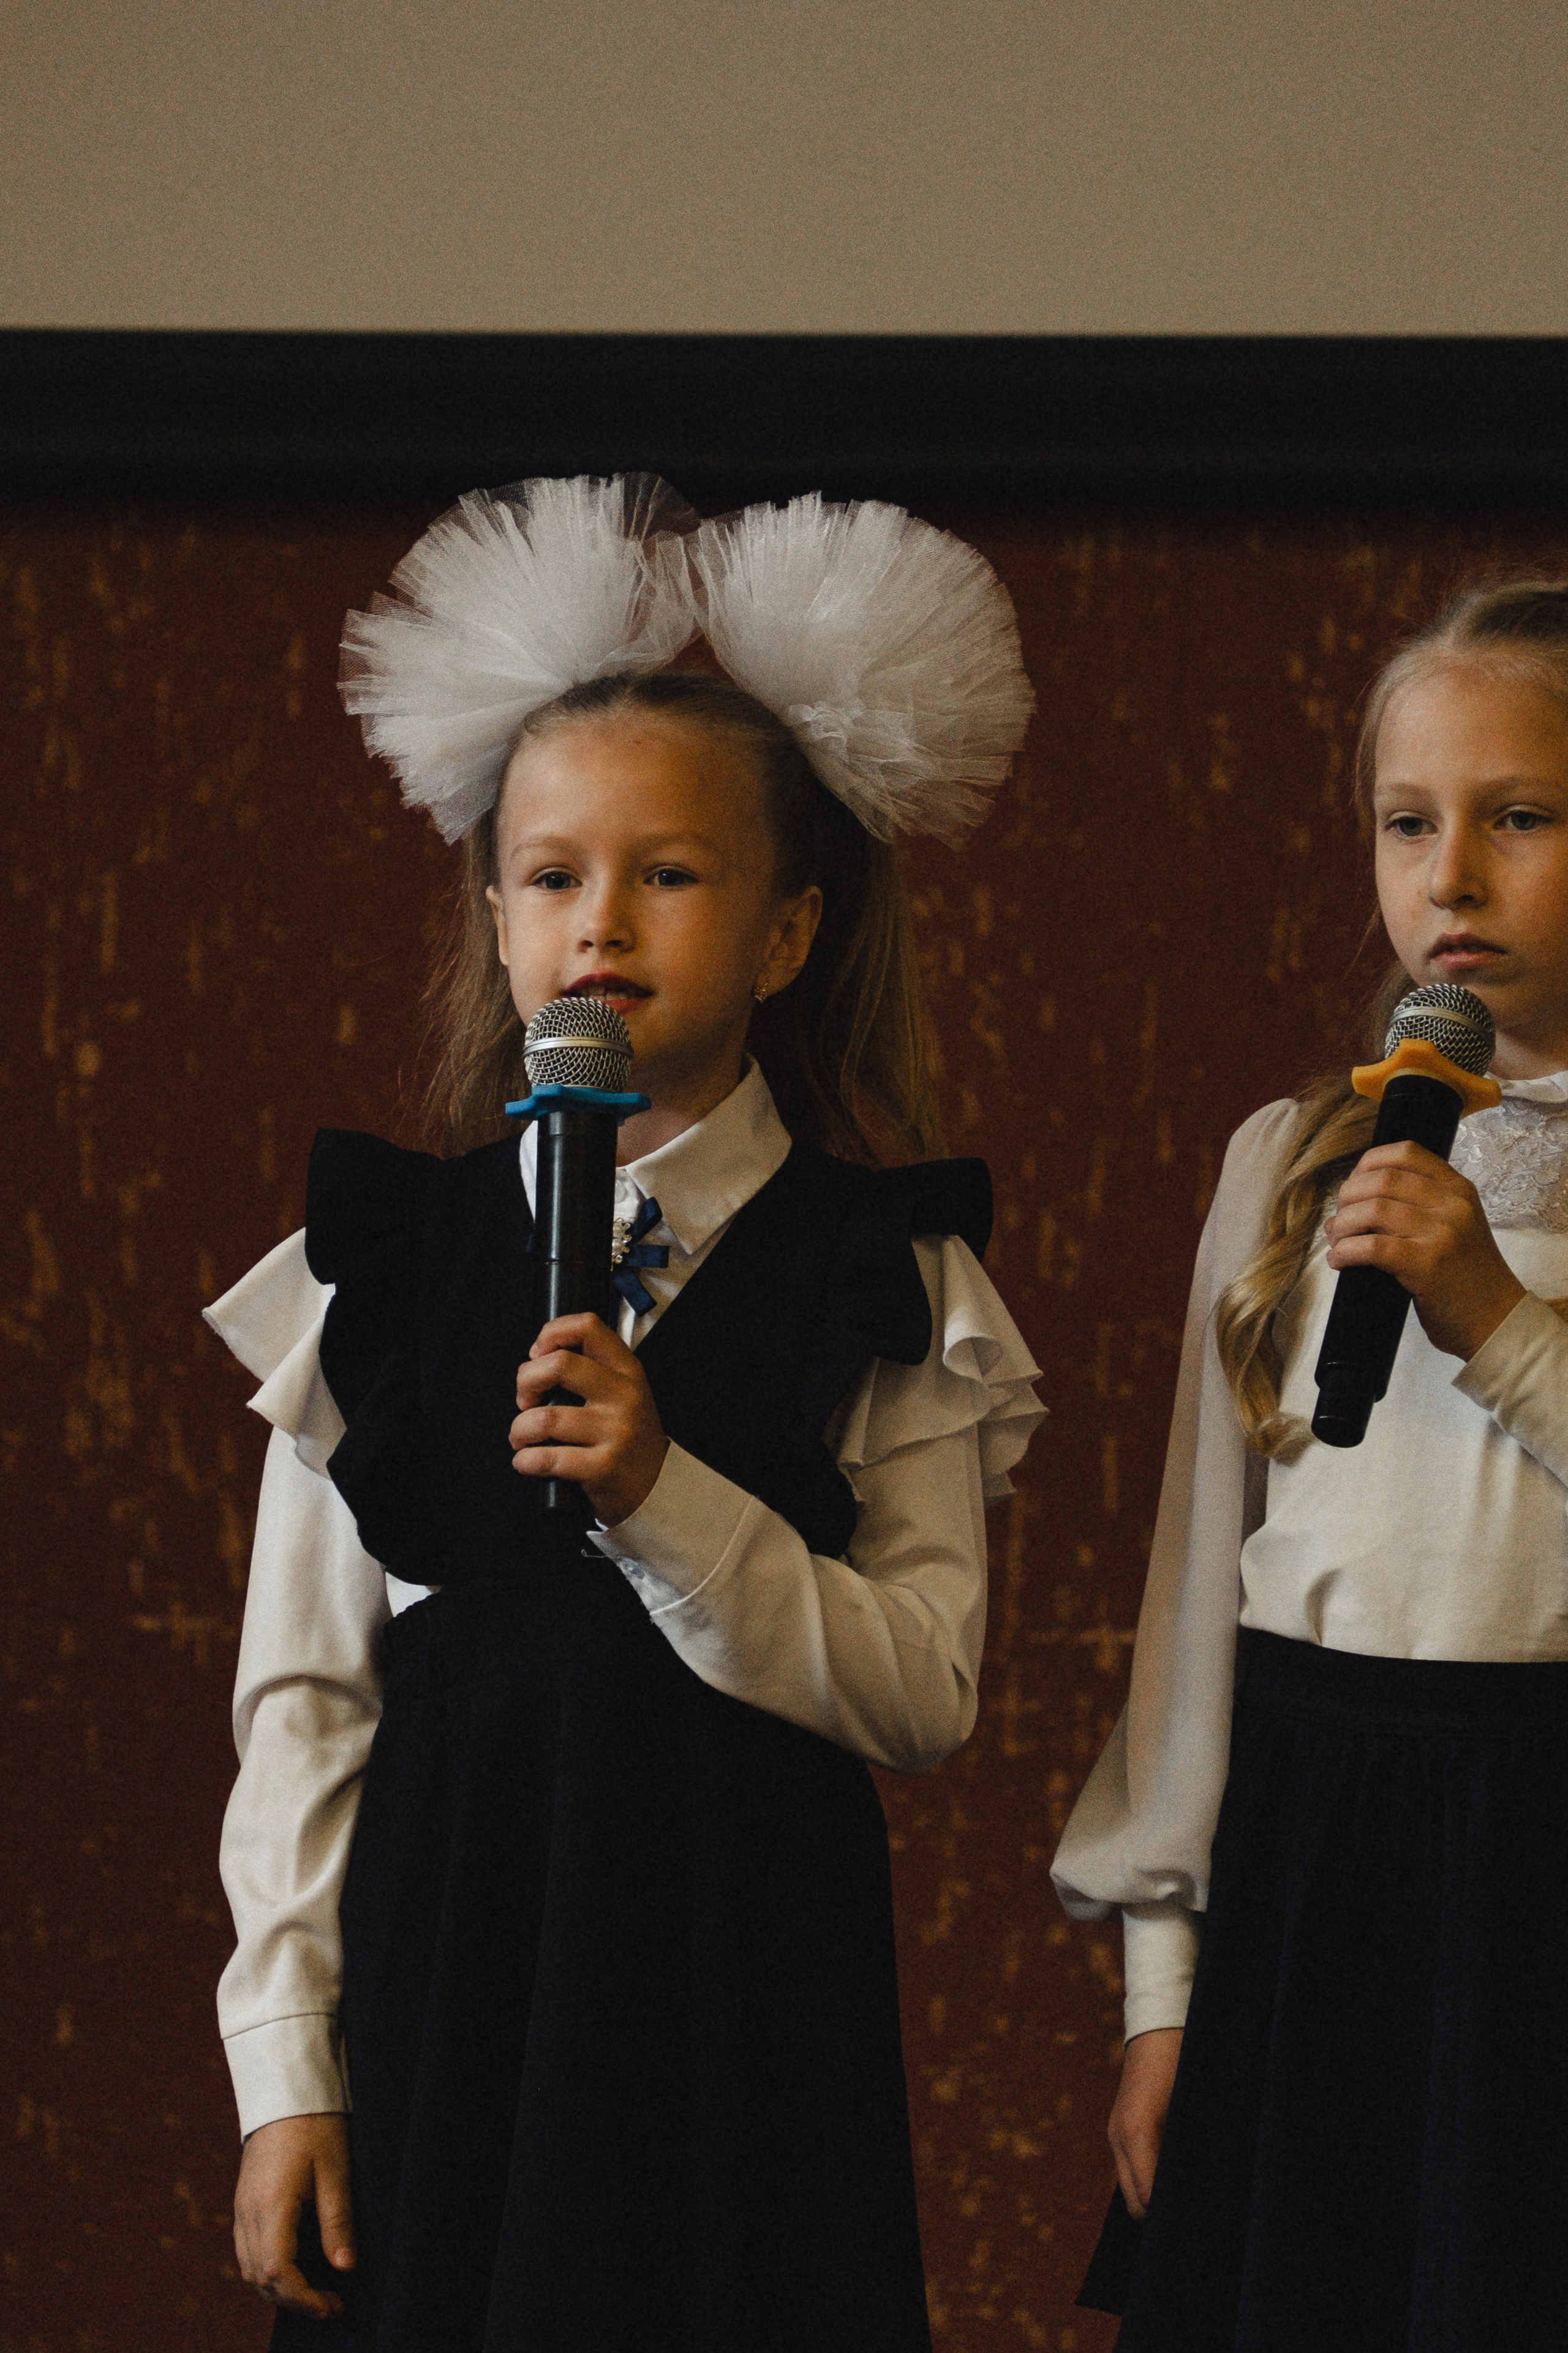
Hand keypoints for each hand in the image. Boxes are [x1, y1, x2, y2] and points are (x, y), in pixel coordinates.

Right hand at [233, 2111, 354, 2319]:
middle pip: (258, 2278)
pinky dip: (267, 2271)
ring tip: (316, 2293)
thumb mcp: (336, 2169)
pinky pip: (247, 2251)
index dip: (303, 2298)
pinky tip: (294, 2270)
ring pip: (248, 2269)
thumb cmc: (315, 2123)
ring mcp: (241, 2207)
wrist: (285, 2089)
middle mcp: (247, 2212)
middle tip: (332, 2304)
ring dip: (278, 2290)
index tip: (333, 2305)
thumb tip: (345, 2267)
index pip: (276, 2272)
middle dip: (293, 2301)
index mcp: (270, 2206)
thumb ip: (337, 2221)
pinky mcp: (244, 2202)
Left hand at [511, 1312, 668, 1526]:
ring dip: (519, 1430)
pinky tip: (528, 1462)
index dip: (551, 1334)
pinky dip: (525, 1461)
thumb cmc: (626, 1438)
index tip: (537, 1355)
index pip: (588, 1327)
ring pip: (544, 1418)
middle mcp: (624, 1396)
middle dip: (526, 1381)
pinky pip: (547, 1458)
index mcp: (627, 1371)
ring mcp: (615, 1432)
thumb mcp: (622, 1394)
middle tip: (525, 1402)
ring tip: (522, 1439)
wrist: (657, 1488)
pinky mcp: (603, 1467)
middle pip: (559, 1364)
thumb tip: (535, 1363)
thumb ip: (590, 1372)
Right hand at [1108, 2027, 1181, 2219]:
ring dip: (1155, 2199)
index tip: (1198, 2228)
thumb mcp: (1192, 2103)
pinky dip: (1150, 2182)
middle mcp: (1120, 2137)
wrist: (1160, 2024)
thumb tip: (1200, 2192)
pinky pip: (1133, 2170)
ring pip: (1132, 2188)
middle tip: (1196, 2226)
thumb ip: (1187, 2146)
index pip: (1148, 2197)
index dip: (1170, 2215)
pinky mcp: (1122, 2129)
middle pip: (1135, 2202)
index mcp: (1137, 2132)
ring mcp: (1118, 2133)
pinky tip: (1177, 2182)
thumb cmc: (1183, 2060)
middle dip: (1161, 2216)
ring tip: (1189, 2206)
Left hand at [1324, 1139, 1525, 1360]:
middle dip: (1348, 1197)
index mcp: (1458, 1189)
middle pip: (1382, 1180)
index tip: (1353, 1183)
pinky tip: (1339, 1260)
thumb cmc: (1466, 1277)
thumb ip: (1421, 1204)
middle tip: (1339, 1220)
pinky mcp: (1427, 1265)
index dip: (1369, 1163)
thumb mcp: (1456, 1225)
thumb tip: (1357, 1194)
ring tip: (1337, 1241)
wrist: (1496, 1320)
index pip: (1406, 1152)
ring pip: (1372, 1210)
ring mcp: (1442, 1233)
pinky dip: (1346, 1251)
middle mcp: (1452, 1205)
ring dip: (1342, 1226)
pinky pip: (1372, 1247)